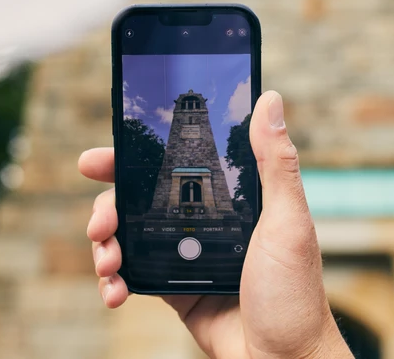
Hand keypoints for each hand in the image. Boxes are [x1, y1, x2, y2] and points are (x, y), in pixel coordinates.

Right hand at [79, 91, 352, 358]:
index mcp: (230, 197)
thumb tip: (270, 99)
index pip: (176, 163)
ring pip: (129, 235)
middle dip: (108, 204)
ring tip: (105, 261)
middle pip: (141, 198)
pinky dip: (115, 280)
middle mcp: (204, 220)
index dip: (135, 156)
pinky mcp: (175, 287)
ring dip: (106, 244)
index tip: (101, 157)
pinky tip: (114, 291)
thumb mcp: (288, 221)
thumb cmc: (295, 294)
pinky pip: (133, 274)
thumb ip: (276, 163)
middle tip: (98, 221)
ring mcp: (186, 254)